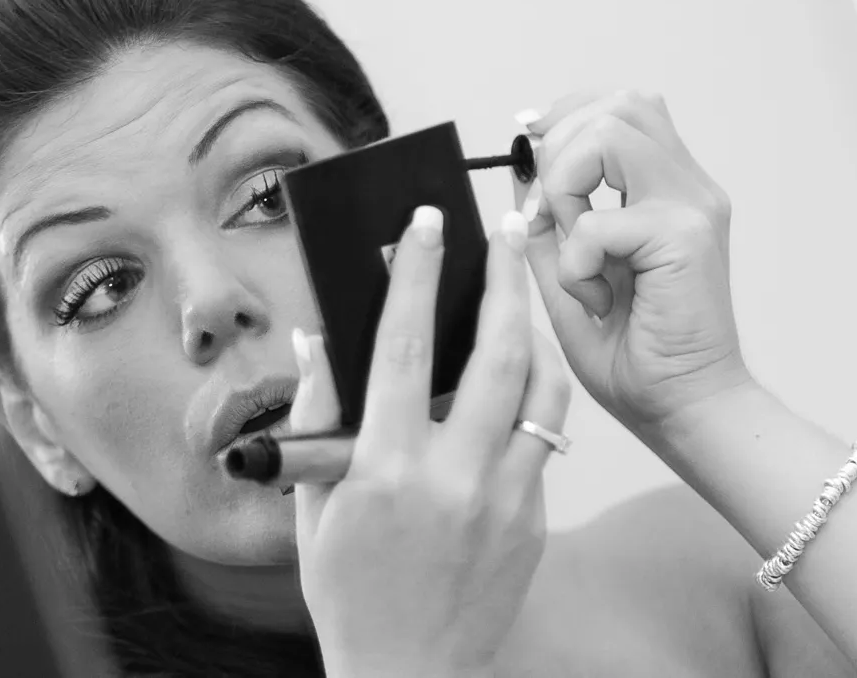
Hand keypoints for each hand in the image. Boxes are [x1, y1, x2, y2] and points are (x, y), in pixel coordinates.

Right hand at [289, 206, 570, 677]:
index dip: (418, 275)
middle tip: (506, 231)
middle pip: (495, 353)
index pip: (407, 346)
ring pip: (541, 390)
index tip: (427, 225)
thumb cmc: (349, 593)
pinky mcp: (534, 521)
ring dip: (535, 329)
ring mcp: (504, 500)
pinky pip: (544, 438)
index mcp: (386, 467)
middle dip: (504, 280)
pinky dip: (534, 394)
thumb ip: (315, 417)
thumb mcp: (312, 506)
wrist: (410, 674)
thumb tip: (317, 340)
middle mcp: (454, 477)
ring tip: (525, 292)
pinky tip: (518, 374)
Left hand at [516, 90, 752, 432]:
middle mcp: (688, 187)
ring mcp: (692, 206)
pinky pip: (597, 220)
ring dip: (568, 188)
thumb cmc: (635, 354)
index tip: (527, 143)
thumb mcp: (574, 273)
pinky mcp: (685, 236)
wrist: (682, 410)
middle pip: (620, 103)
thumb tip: (520, 174)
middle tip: (552, 216)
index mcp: (668, 188)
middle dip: (560, 148)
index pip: (624, 106)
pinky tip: (596, 297)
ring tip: (577, 251)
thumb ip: (551, 223)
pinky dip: (576, 260)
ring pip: (609, 134)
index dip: (567, 113)